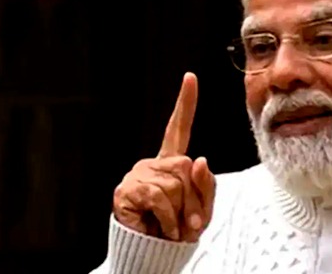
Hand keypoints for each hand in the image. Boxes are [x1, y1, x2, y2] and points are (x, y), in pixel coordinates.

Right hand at [112, 72, 215, 241]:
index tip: (190, 77)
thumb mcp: (202, 210)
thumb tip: (200, 159)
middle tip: (186, 221)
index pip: (179, 128)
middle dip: (194, 199)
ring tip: (171, 226)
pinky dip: (167, 219)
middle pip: (187, 167)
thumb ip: (206, 185)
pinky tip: (160, 227)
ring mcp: (138, 174)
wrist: (153, 254)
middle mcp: (153, 163)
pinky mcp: (125, 190)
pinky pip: (160, 198)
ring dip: (180, 212)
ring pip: (176, 184)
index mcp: (172, 163)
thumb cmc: (177, 230)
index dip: (185, 103)